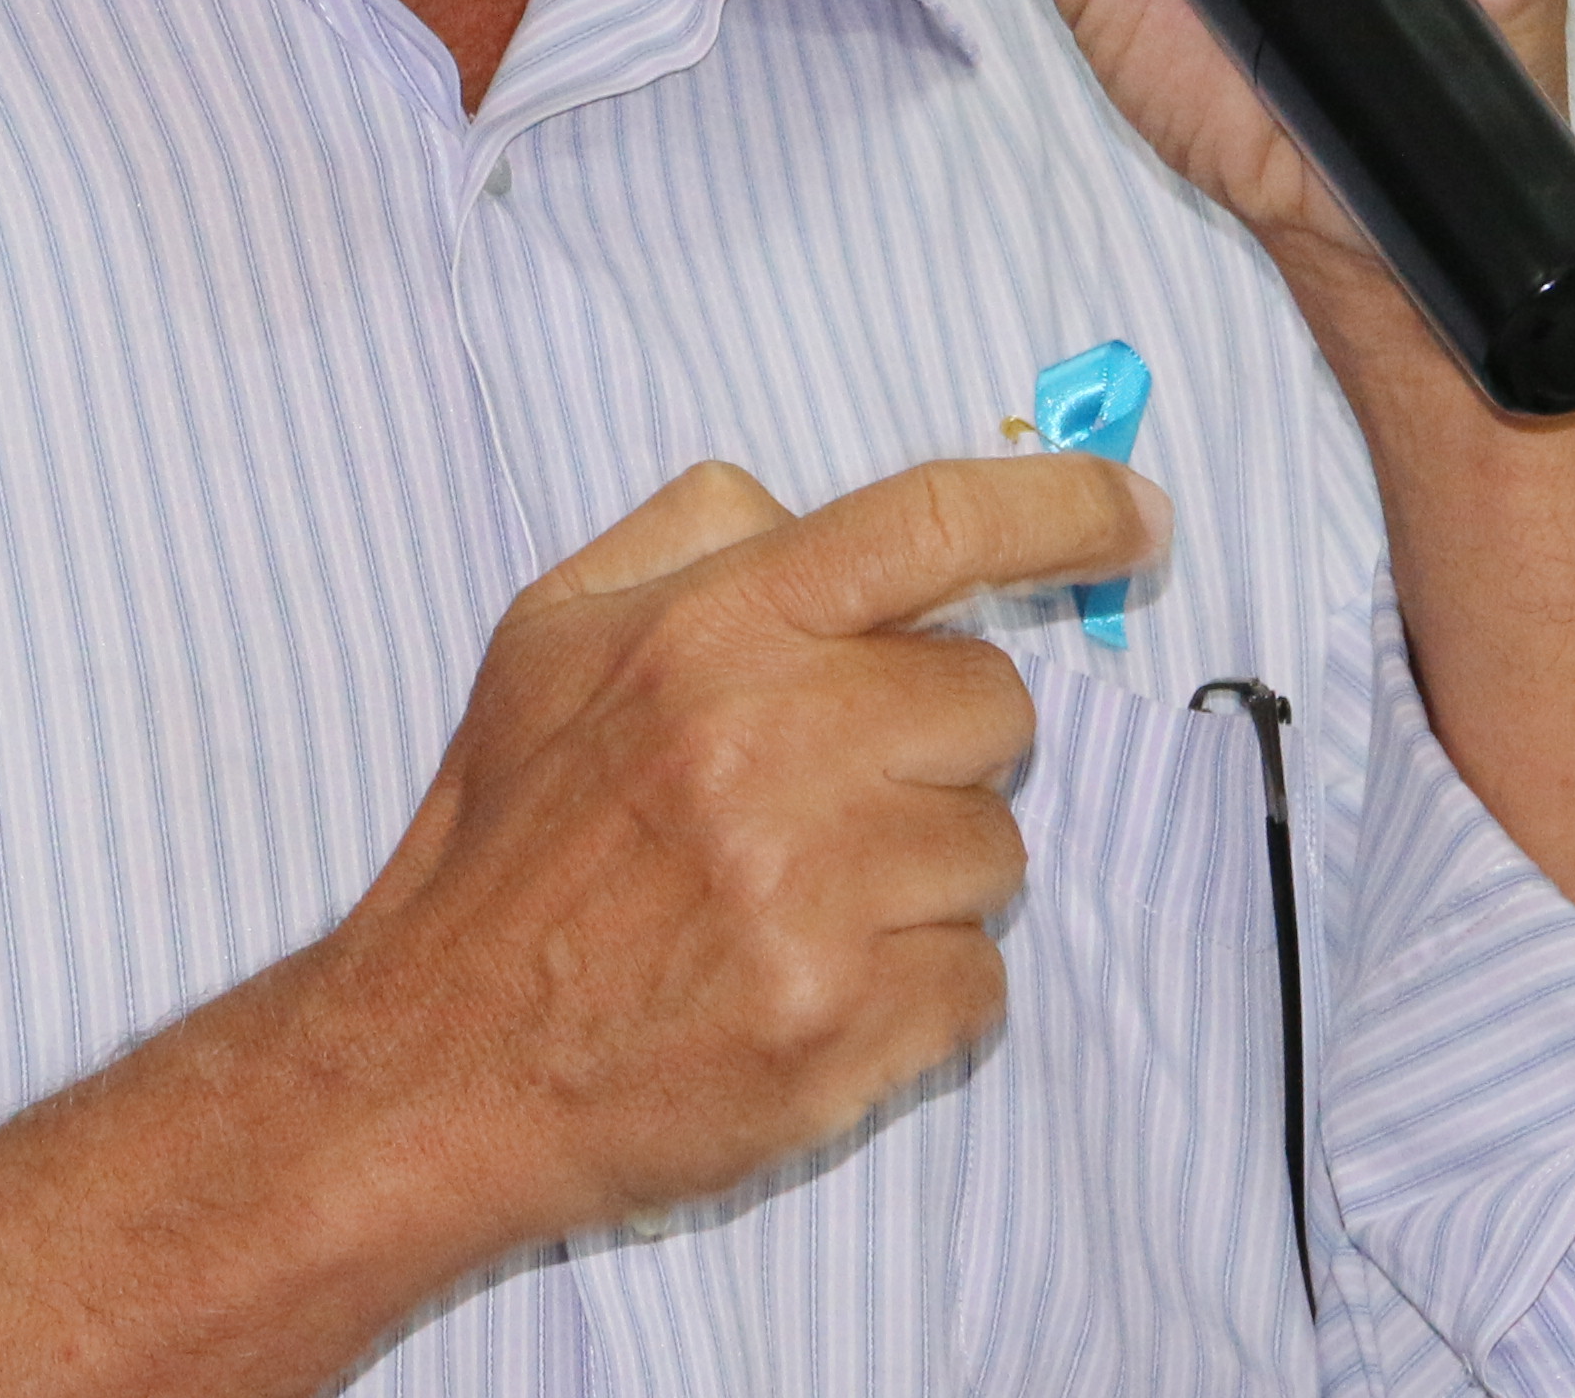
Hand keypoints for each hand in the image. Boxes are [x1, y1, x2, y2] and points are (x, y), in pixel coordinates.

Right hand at [0, 451, 1162, 1393]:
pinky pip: (981, 979)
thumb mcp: (550, 635)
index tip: (1138, 514)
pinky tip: (809, 987)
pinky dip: (918, 992)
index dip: (1063, 507)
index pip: (935, 524)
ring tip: (791, 903)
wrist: (436, 1066)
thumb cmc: (509, 845)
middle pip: (992, 700)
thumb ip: (693, 538)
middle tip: (820, 795)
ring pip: (996, 850)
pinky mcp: (846, 1022)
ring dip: (922, 876)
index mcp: (712, 629)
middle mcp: (773, 742)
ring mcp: (815, 891)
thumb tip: (815, 506)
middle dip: (932, 744)